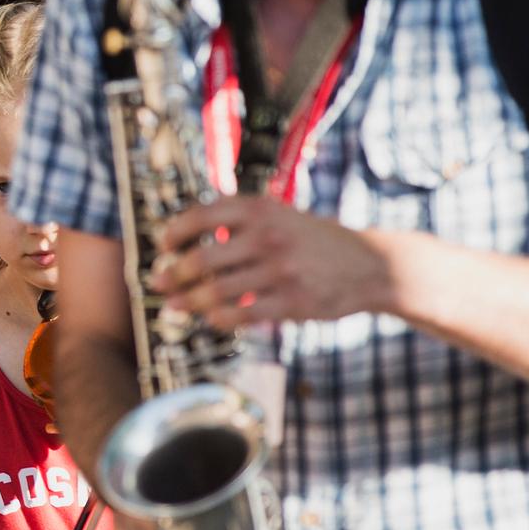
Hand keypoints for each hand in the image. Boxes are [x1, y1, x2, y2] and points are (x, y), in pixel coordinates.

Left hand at [152, 194, 390, 326]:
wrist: (369, 265)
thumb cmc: (312, 241)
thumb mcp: (279, 215)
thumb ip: (238, 221)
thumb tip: (184, 239)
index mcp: (260, 210)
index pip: (201, 215)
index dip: (174, 233)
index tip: (163, 246)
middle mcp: (268, 236)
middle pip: (201, 259)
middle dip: (172, 275)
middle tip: (159, 284)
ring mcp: (280, 270)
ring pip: (216, 292)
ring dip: (188, 302)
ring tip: (175, 306)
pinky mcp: (292, 302)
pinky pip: (240, 315)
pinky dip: (217, 319)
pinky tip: (211, 318)